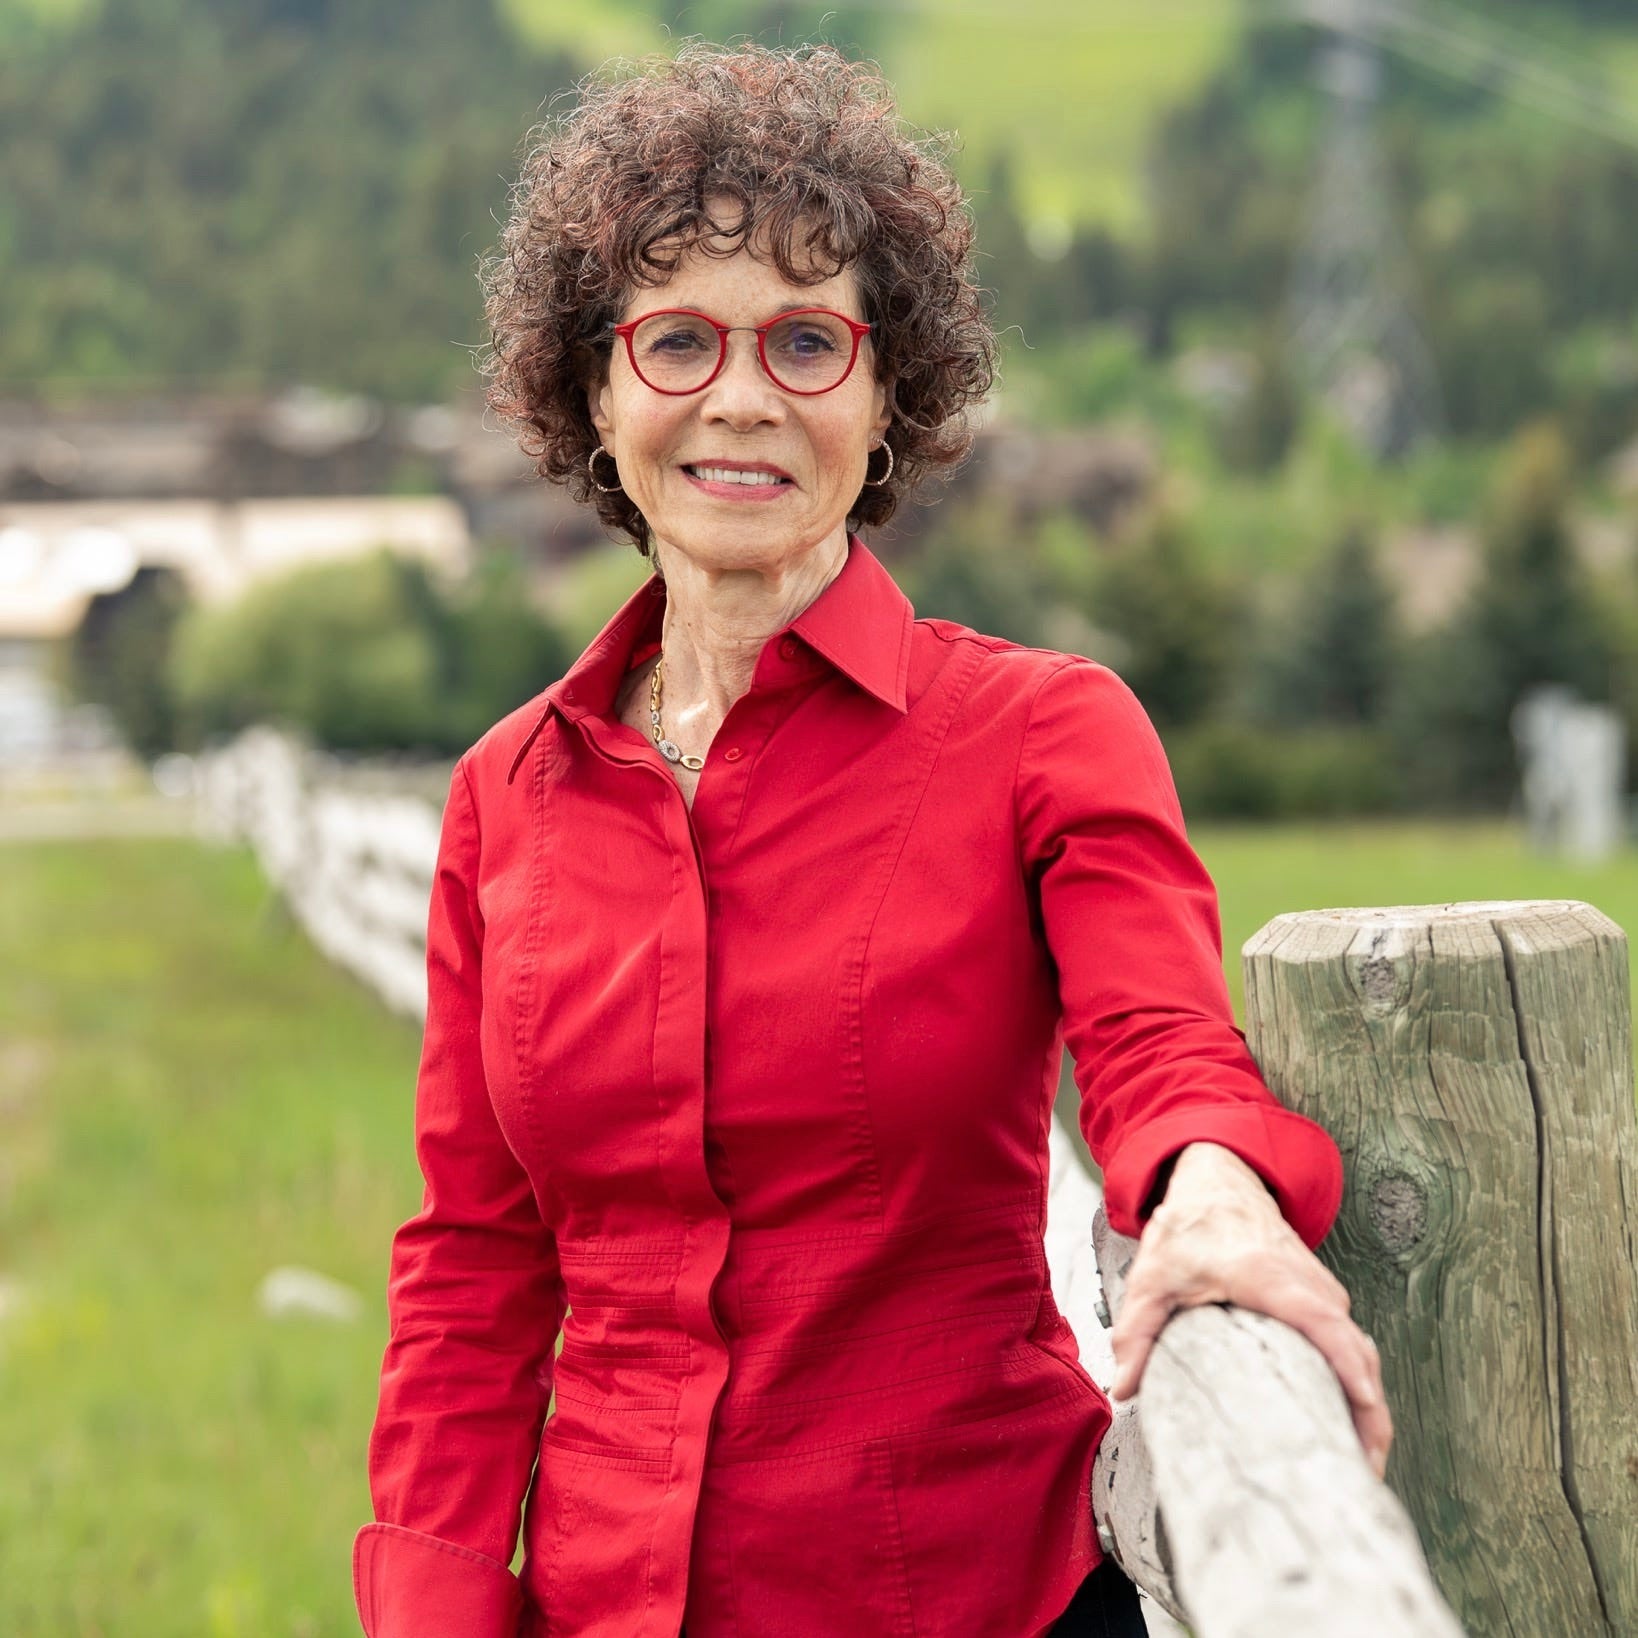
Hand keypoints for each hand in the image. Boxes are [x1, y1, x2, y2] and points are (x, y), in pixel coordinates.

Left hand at [1108, 1141, 1392, 1480]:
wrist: (1219, 1183)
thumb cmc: (1189, 1229)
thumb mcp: (1153, 1276)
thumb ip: (1137, 1332)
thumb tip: (1124, 1388)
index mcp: (1266, 1277)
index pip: (1321, 1322)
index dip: (1346, 1364)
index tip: (1365, 1406)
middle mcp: (1306, 1284)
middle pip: (1355, 1350)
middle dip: (1369, 1412)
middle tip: (1362, 1472)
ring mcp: (1322, 1290)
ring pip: (1360, 1351)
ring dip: (1368, 1405)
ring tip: (1360, 1464)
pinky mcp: (1325, 1299)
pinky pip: (1351, 1344)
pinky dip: (1358, 1384)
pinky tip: (1349, 1427)